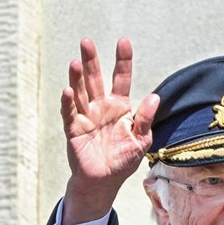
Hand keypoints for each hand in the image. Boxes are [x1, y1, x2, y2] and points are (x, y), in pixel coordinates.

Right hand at [61, 38, 159, 222]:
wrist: (104, 182)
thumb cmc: (123, 160)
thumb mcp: (141, 141)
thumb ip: (145, 119)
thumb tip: (156, 97)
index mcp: (119, 107)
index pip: (121, 79)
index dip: (122, 62)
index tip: (123, 42)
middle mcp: (100, 107)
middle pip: (95, 79)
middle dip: (91, 61)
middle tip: (86, 42)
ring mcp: (86, 116)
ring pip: (80, 92)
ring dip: (77, 78)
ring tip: (75, 62)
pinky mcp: (74, 129)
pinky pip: (70, 114)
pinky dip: (68, 103)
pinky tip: (67, 91)